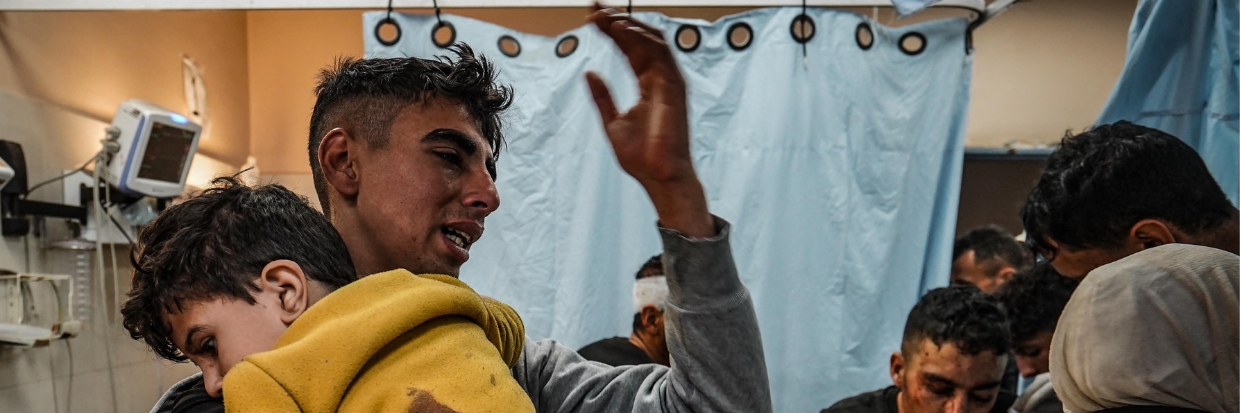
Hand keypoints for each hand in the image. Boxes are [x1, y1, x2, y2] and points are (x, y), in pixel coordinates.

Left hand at [586, 5, 714, 237]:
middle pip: (642, 38)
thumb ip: (603, 97)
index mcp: (649, 84)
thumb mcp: (612, 122)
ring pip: (652, 41)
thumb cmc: (641, 157)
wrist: (659, 177)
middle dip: (619, 19)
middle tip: (594, 7)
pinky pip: (659, 54)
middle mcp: (661, 78)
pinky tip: (621, 29)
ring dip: (628, 24)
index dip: (612, 30)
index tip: (591, 16)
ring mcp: (670, 81)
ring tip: (604, 15)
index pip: (631, 48)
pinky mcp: (674, 88)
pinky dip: (640, 39)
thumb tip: (589, 73)